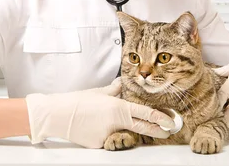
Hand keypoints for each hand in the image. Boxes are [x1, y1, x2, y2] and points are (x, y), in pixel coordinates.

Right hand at [25, 78, 174, 147]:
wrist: (58, 115)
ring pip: (122, 133)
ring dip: (123, 129)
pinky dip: (106, 134)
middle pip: (142, 128)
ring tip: (106, 121)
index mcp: (119, 107)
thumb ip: (115, 89)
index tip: (169, 120)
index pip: (146, 113)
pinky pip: (108, 139)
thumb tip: (123, 83)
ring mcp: (109, 135)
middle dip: (157, 130)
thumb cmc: (78, 101)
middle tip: (167, 132)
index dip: (160, 118)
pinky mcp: (100, 144)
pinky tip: (93, 127)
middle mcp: (117, 122)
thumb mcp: (100, 92)